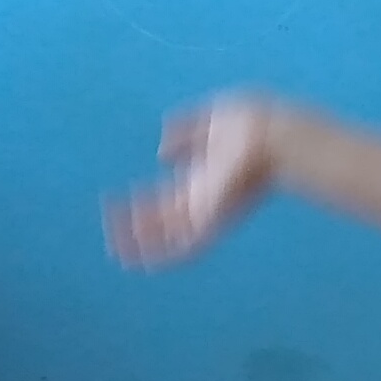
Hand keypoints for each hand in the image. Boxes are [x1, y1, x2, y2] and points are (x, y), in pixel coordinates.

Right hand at [107, 93, 288, 268]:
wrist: (268, 136)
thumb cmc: (249, 124)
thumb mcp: (211, 122)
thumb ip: (186, 132)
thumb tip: (163, 148)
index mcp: (203, 177)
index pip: (169, 196)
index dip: (145, 203)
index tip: (121, 203)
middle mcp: (203, 199)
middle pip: (166, 221)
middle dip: (140, 229)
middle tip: (112, 235)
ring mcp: (206, 213)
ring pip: (169, 238)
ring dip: (141, 245)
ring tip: (116, 250)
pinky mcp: (209, 224)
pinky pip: (182, 249)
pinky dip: (158, 256)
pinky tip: (135, 258)